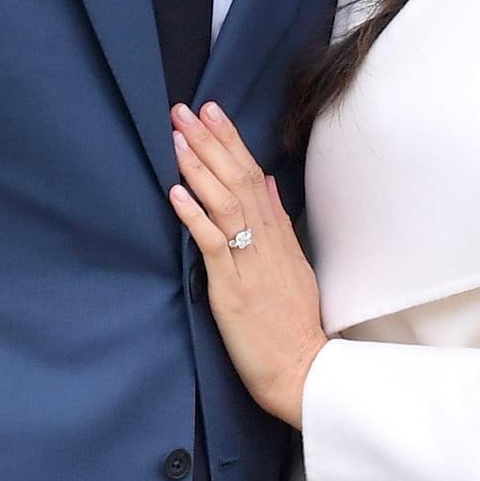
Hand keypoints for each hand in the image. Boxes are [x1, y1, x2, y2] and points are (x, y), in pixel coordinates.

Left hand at [169, 104, 326, 426]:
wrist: (303, 372)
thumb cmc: (293, 327)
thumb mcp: (294, 268)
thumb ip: (280, 226)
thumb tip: (270, 187)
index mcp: (279, 238)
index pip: (255, 176)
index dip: (232, 142)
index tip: (212, 111)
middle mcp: (267, 243)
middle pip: (239, 180)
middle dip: (211, 141)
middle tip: (185, 108)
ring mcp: (250, 264)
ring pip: (227, 204)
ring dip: (200, 168)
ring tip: (177, 138)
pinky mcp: (233, 289)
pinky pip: (214, 245)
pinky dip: (195, 216)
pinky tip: (176, 193)